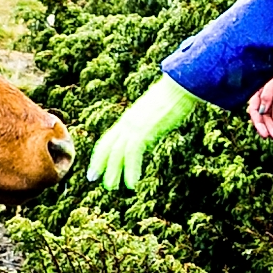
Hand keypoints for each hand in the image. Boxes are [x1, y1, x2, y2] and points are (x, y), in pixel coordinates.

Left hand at [84, 75, 204, 190]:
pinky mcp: (144, 130)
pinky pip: (133, 154)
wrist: (180, 86)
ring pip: (117, 153)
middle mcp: (128, 122)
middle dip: (98, 163)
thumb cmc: (174, 96)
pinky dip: (131, 170)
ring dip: (113, 171)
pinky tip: (132, 184)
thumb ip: (151, 121)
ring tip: (111, 187)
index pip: (109, 138)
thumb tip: (154, 127)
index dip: (100, 153)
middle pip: (107, 145)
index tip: (95, 165)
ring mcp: (135, 126)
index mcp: (130, 118)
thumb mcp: (157, 111)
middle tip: (92, 178)